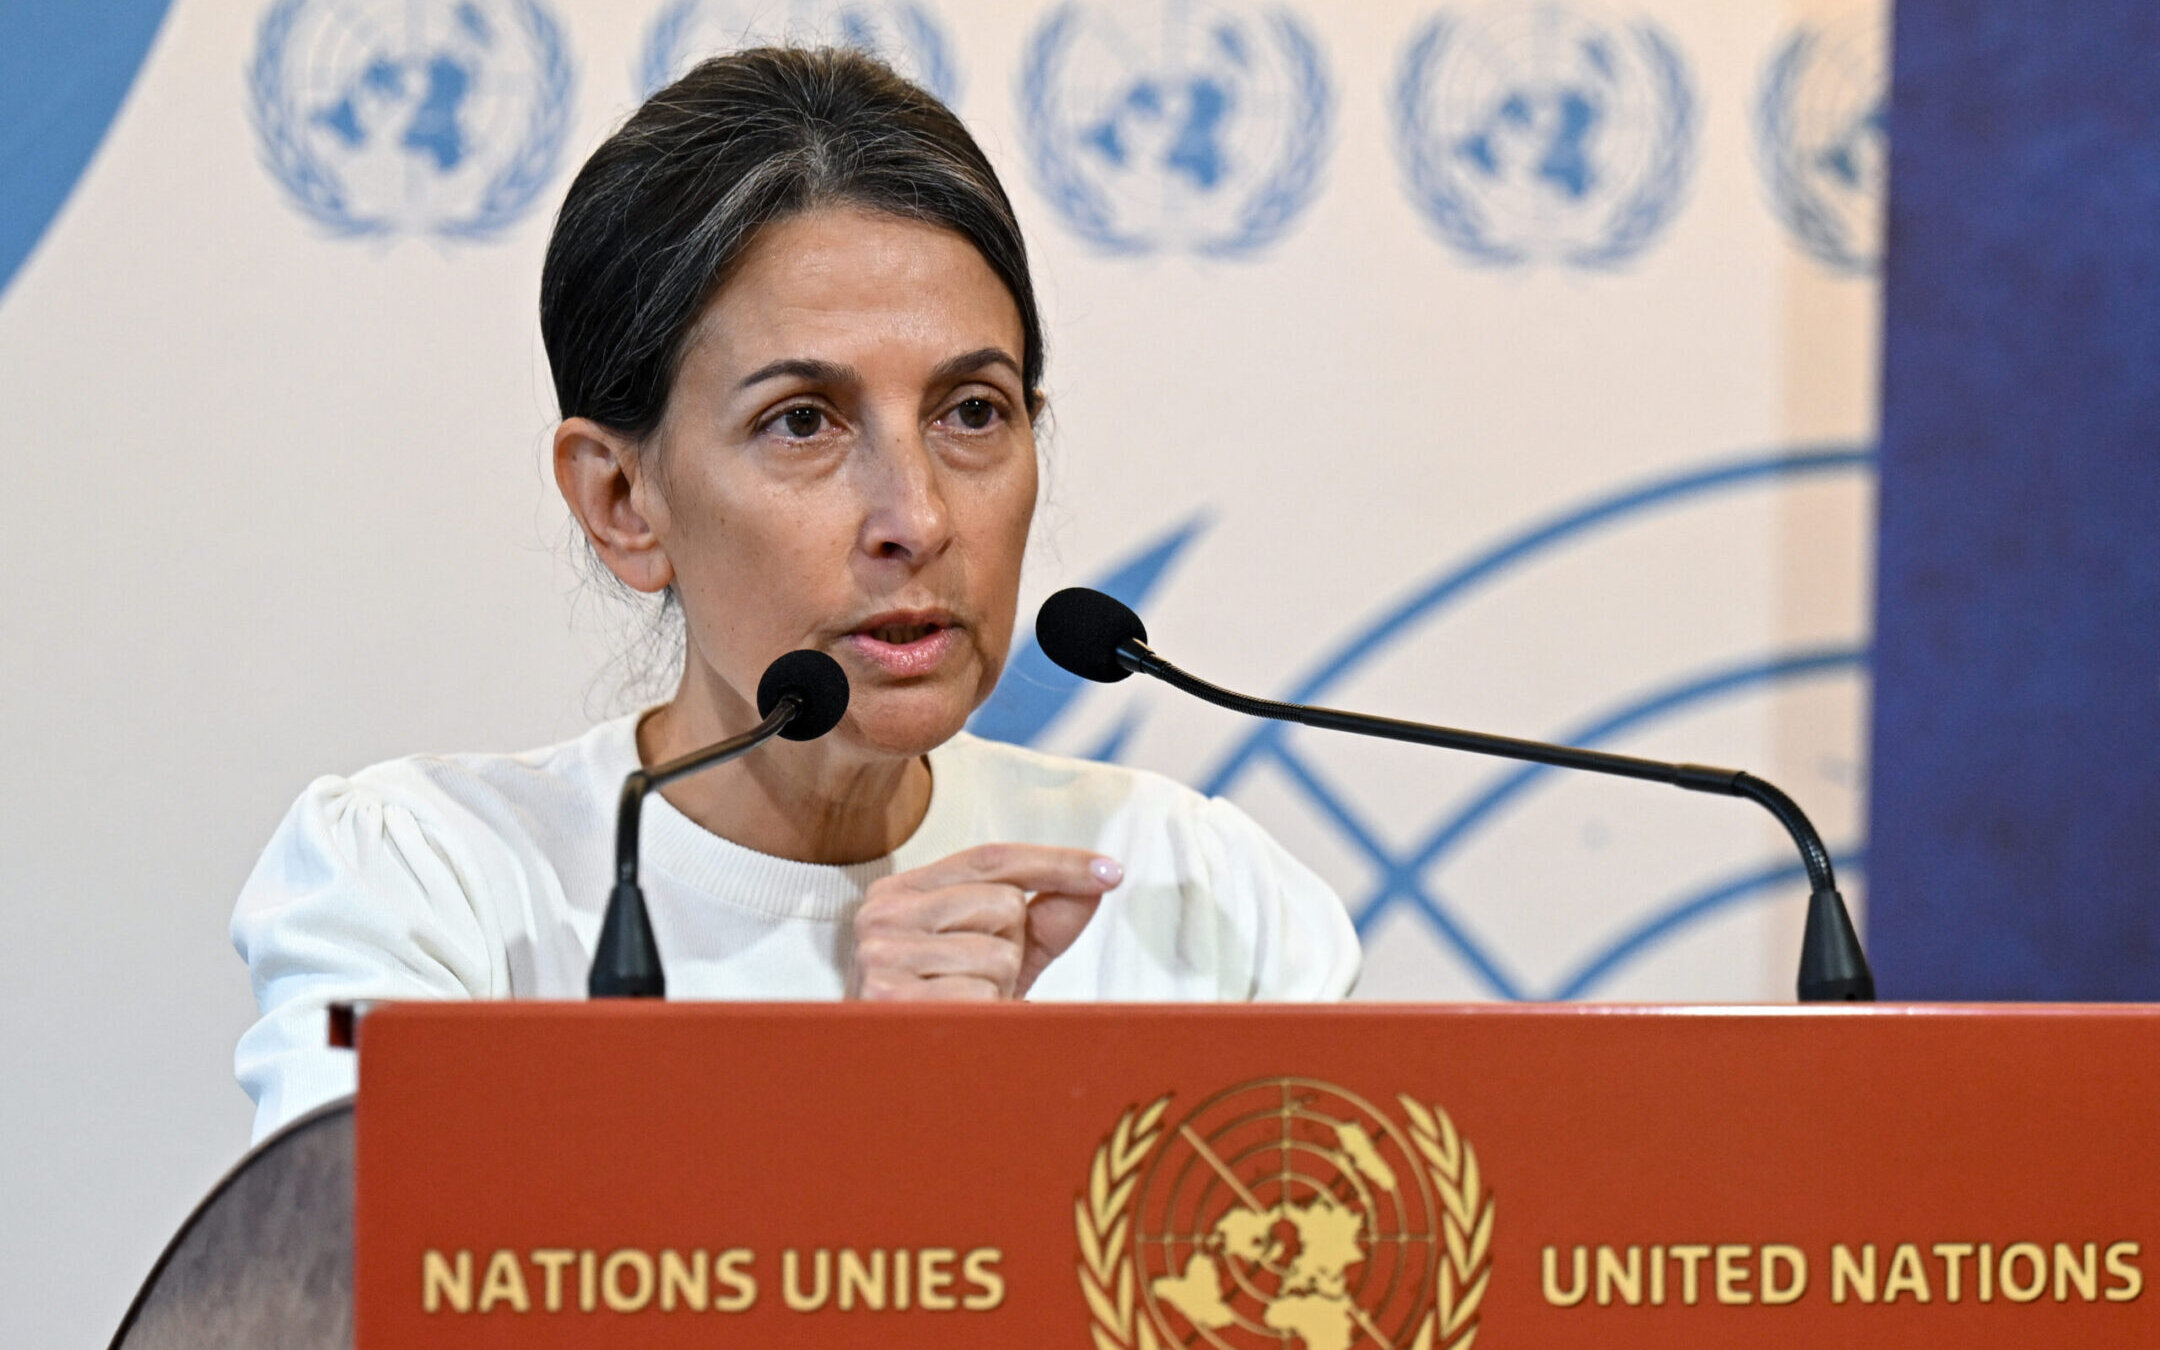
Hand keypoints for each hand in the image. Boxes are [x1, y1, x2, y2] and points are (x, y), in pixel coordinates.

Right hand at [848, 844, 1123, 999]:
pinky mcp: (889, 998)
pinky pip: (981, 995)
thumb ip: (1045, 919)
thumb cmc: (946, 1009)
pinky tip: (954, 1025)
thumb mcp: (999, 957)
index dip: (1056, 863)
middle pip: (1003, 903)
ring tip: (962, 1004)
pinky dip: (984, 1016)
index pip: (992, 859)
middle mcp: (882, 913)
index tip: (1110, 871)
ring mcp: (880, 955)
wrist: (894, 1080)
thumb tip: (1097, 883)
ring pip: (999, 952)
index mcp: (902, 892)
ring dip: (997, 987)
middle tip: (974, 979)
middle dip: (1011, 947)